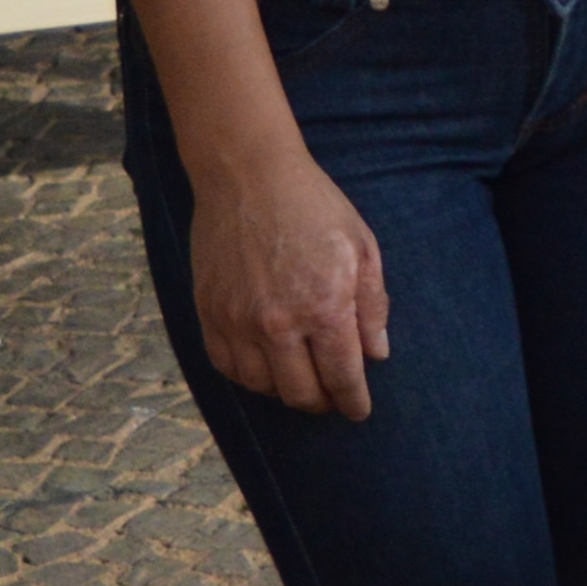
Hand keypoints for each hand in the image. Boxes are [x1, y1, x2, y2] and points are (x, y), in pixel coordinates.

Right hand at [182, 154, 392, 421]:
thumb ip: (372, 306)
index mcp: (325, 307)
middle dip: (322, 403)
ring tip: (300, 380)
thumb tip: (377, 354)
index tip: (358, 411)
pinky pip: (227, 367)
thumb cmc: (313, 205)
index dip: (354, 402)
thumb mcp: (361, 247)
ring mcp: (238, 321)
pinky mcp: (209, 313)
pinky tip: (265, 367)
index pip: (342, 377)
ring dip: (285, 392)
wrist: (247, 174)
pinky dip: (248, 377)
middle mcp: (279, 323)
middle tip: (332, 397)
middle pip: (301, 393)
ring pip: (262, 387)